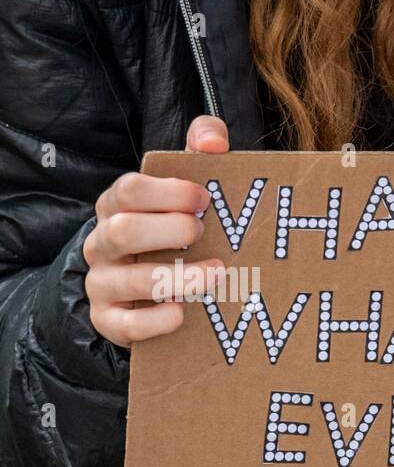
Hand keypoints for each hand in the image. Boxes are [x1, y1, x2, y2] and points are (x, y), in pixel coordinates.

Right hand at [84, 115, 229, 346]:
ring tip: (216, 274)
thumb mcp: (184, 191)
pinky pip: (125, 325)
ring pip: (129, 279)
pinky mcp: (110, 321)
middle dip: (167, 231)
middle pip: (123, 231)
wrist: (144, 294)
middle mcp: (104, 243)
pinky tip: (182, 313)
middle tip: (202, 232)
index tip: (204, 199)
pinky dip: (155, 321)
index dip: (168, 193)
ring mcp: (104, 283)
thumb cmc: (173, 234)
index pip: (128, 190)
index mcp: (117, 207)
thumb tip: (212, 140)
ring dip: (177, 277)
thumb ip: (198, 153)